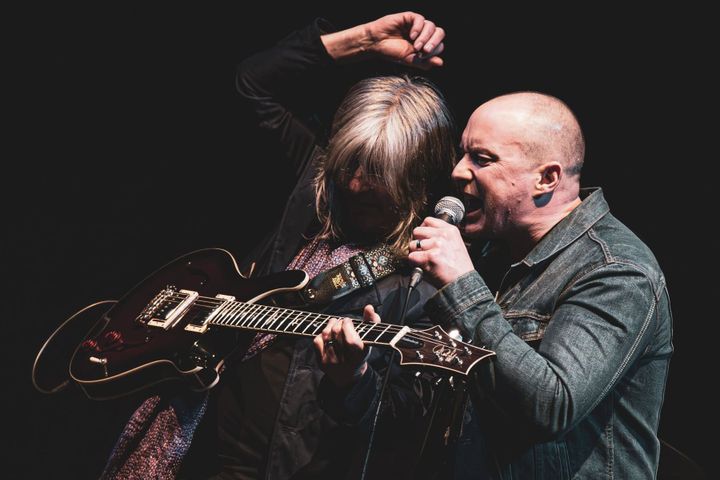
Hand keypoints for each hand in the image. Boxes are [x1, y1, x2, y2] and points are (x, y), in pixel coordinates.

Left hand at [313, 305, 380, 386]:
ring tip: (334, 323)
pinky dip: (321, 334)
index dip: (348, 325)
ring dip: (330, 324)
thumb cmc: (361, 353)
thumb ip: (372, 321)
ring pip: (326, 335)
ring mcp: (331, 362)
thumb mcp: (369, 339)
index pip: (350, 339)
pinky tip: (327, 334)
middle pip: (336, 333)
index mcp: (359, 356)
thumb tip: (369, 307)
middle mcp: (344, 361)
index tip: (349, 321)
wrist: (349, 375)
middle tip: (342, 322)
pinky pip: (317, 341)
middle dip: (338, 322)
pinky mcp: (321, 362)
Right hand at [321, 12, 444, 69]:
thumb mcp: (409, 61)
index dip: (434, 51)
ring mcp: (416, 25)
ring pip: (431, 26)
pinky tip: (412, 36)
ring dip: (425, 37)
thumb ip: (424, 63)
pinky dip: (418, 28)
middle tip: (425, 51)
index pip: (439, 45)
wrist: (376, 44)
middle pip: (439, 33)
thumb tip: (440, 63)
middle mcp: (423, 33)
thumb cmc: (391, 52)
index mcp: (425, 44)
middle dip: (434, 43)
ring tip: (416, 46)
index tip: (423, 57)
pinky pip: (420, 19)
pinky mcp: (409, 17)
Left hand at [408, 217, 474, 287]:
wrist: (463, 282)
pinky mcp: (430, 256)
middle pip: (417, 231)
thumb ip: (442, 236)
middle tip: (423, 251)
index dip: (423, 230)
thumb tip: (425, 234)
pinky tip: (422, 266)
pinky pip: (411, 256)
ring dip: (415, 253)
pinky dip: (414, 263)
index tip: (424, 238)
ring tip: (424, 260)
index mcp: (450, 230)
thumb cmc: (459, 267)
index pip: (428, 220)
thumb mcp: (456, 243)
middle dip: (417, 242)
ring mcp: (436, 245)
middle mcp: (443, 235)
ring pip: (412, 244)